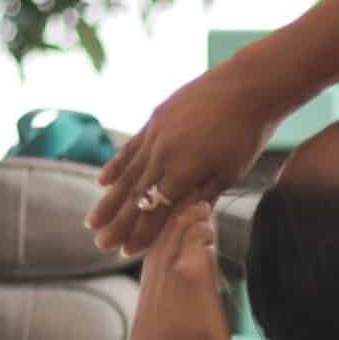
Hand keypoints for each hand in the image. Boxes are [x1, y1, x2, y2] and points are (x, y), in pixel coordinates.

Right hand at [87, 63, 277, 255]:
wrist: (245, 86)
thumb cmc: (246, 133)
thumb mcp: (231, 172)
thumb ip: (204, 195)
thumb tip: (186, 220)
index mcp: (183, 172)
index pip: (157, 210)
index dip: (142, 233)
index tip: (128, 252)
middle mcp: (163, 154)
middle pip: (135, 196)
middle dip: (118, 224)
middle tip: (101, 245)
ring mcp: (155, 135)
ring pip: (127, 174)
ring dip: (109, 200)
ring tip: (92, 222)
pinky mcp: (155, 119)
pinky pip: (130, 148)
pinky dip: (115, 166)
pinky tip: (103, 181)